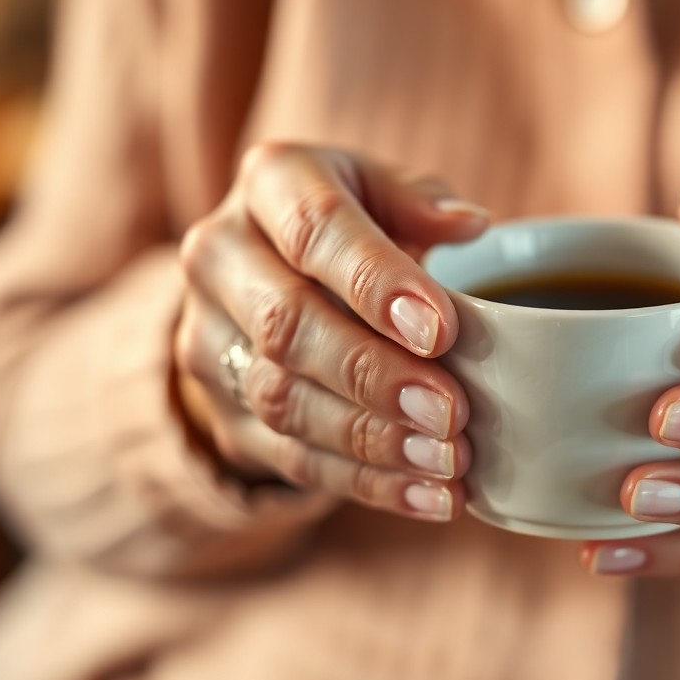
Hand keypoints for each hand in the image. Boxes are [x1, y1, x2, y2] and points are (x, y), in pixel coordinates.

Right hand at [173, 142, 489, 520]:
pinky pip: (290, 457)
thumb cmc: (350, 227)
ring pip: (285, 400)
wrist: (262, 279)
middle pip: (288, 324)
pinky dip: (367, 483)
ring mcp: (209, 338)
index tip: (441, 329)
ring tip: (449, 462)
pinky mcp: (222, 411)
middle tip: (451, 411)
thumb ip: (420, 203)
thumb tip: (469, 224)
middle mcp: (221, 256)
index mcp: (270, 182)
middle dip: (375, 374)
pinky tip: (430, 497)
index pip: (316, 230)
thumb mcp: (381, 192)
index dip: (376, 282)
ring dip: (374, 440)